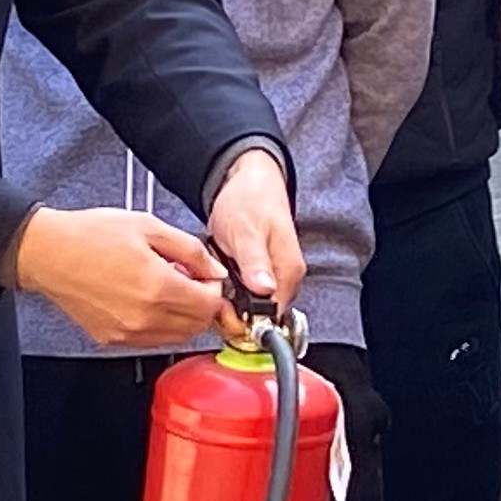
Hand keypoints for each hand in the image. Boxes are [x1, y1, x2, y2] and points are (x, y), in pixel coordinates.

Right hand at [16, 205, 227, 349]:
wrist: (48, 253)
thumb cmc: (90, 235)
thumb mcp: (148, 226)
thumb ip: (190, 250)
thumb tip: (215, 270)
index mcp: (158, 286)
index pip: (210, 305)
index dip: (214, 290)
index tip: (206, 277)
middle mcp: (145, 316)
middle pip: (198, 325)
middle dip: (202, 304)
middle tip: (190, 282)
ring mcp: (128, 332)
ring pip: (178, 337)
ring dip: (183, 317)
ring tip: (166, 289)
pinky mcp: (113, 340)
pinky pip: (152, 341)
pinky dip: (161, 326)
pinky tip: (148, 302)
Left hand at [203, 147, 304, 328]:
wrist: (248, 180)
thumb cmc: (250, 199)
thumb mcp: (246, 230)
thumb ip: (255, 262)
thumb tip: (266, 290)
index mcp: (288, 271)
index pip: (271, 315)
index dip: (244, 320)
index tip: (223, 313)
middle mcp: (286, 277)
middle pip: (260, 315)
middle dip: (233, 311)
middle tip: (212, 291)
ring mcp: (274, 276)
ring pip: (250, 305)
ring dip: (229, 300)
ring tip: (216, 277)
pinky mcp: (261, 273)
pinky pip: (245, 293)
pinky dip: (228, 289)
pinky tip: (220, 274)